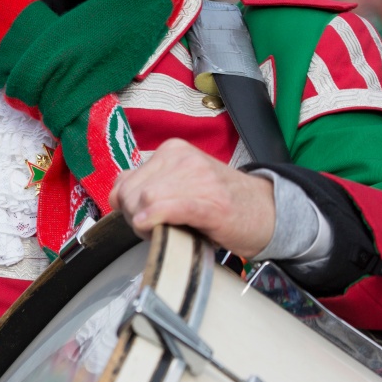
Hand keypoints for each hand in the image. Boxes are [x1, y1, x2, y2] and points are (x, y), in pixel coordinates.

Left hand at [109, 139, 275, 258]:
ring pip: (145, 200)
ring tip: (166, 231)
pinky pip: (170, 207)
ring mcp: (199, 178)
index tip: (143, 219)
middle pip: (130, 193)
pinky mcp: (211, 202)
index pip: (124, 182)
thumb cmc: (219, 204)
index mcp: (172, 150)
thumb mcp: (178, 185)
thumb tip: (115, 195)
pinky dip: (154, 218)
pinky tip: (150, 226)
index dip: (126, 207)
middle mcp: (183, 158)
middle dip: (134, 218)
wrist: (266, 211)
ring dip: (146, 225)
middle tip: (155, 229)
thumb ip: (145, 185)